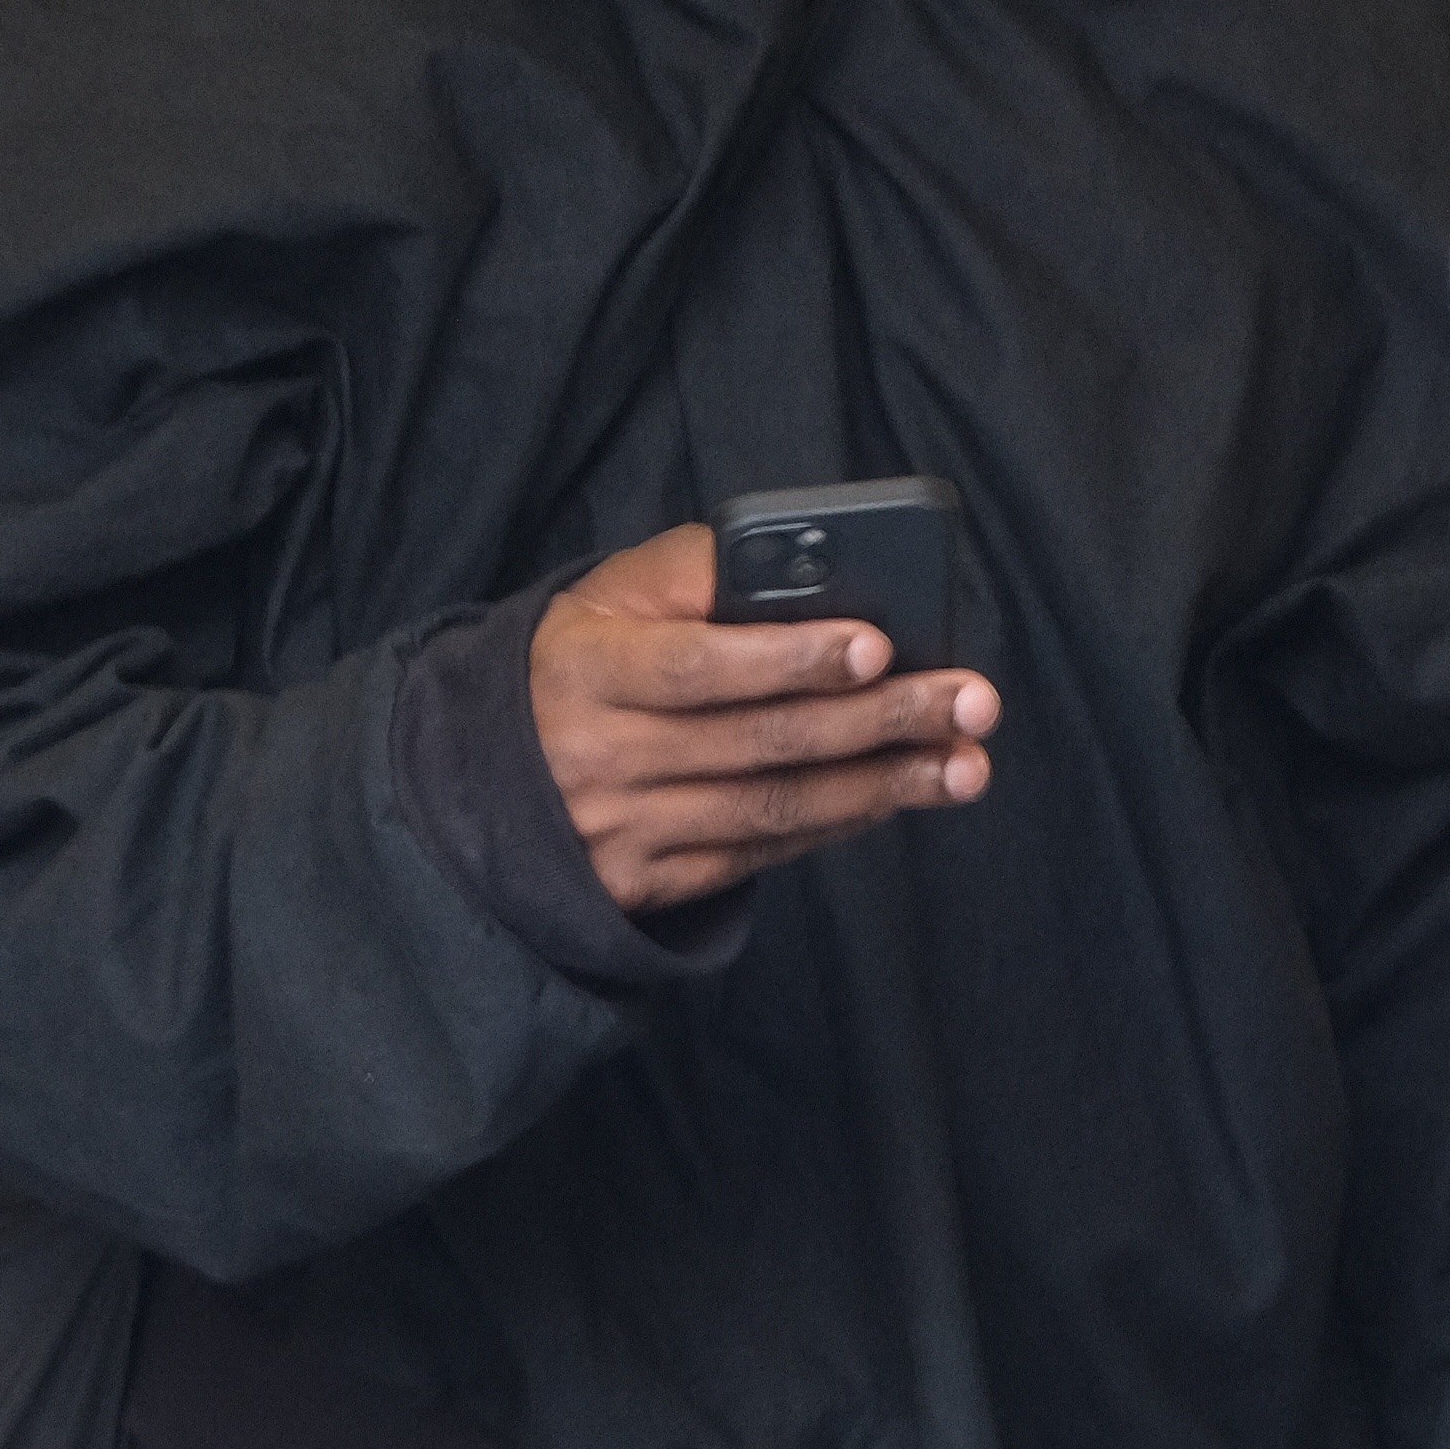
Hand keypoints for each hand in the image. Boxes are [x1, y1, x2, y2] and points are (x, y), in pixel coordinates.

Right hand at [529, 521, 998, 913]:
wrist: (478, 783)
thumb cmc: (574, 664)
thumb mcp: (603, 597)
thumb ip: (692, 571)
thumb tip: (802, 563)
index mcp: (588, 669)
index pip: (699, 665)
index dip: (790, 658)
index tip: (876, 643)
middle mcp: (604, 757)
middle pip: (761, 742)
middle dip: (880, 720)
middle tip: (970, 699)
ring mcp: (624, 831)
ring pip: (774, 809)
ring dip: (884, 784)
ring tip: (965, 760)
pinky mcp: (645, 885)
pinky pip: (759, 856)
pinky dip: (838, 823)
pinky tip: (898, 794)